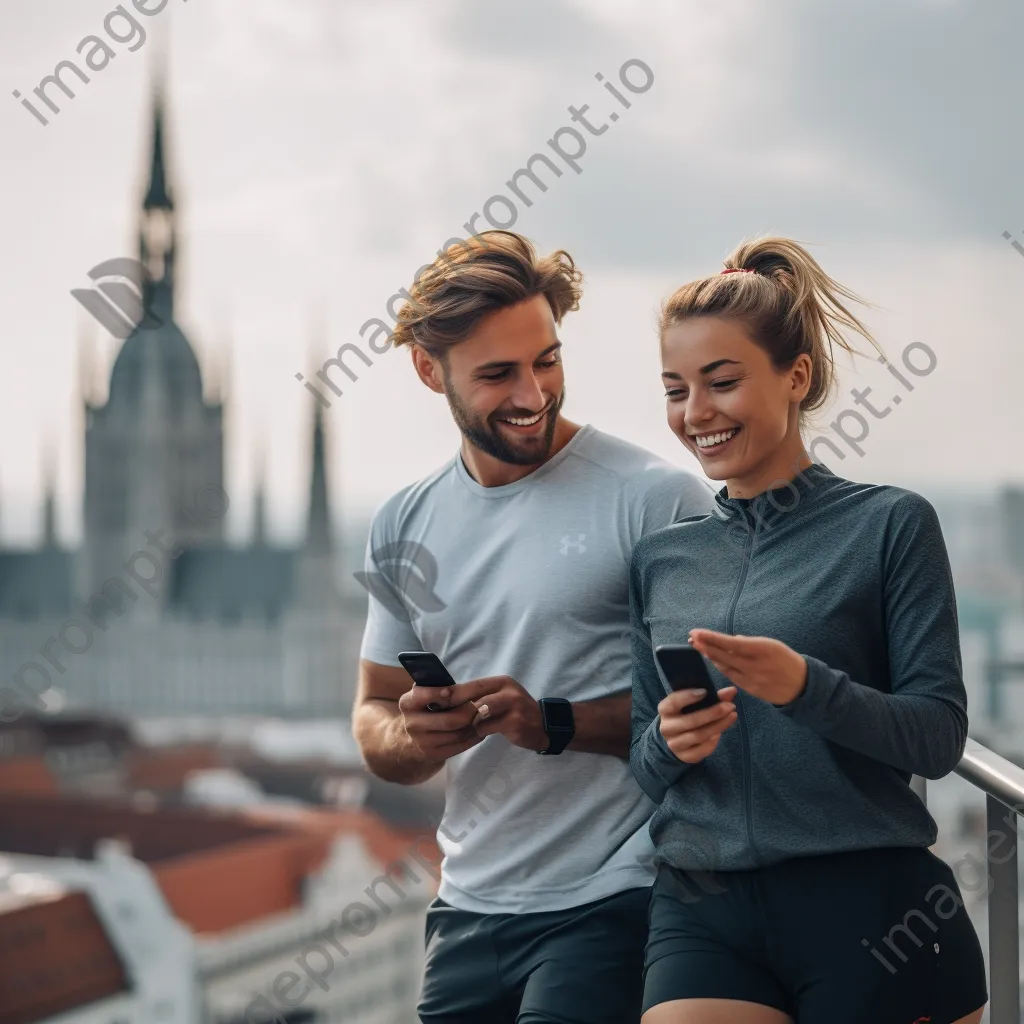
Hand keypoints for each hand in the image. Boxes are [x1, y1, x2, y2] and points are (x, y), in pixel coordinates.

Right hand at [397, 682, 484, 760]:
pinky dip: (473, 737)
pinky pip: (459, 746)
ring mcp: (422, 742)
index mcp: (408, 703)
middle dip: (470, 712)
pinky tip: (480, 729)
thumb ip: (438, 686)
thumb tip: (464, 686)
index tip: (451, 690)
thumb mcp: (424, 693)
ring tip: (485, 715)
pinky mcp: (433, 754)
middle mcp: (412, 724)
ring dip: (475, 725)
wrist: (411, 736)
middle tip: (485, 704)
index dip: (437, 693)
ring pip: (458, 734)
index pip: (422, 696)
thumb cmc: (425, 707)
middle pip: (449, 720)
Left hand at [446, 676, 547, 751]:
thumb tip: (449, 700)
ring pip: (480, 711)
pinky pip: (488, 727)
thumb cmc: (514, 712)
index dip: (453, 692)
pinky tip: (477, 734)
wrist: (542, 726)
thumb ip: (480, 698)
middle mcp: (508, 689)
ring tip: (459, 727)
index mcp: (501, 682)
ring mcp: (513, 704)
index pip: (473, 684)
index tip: (435, 700)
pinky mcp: (515, 721)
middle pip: (475, 696)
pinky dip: (479, 731)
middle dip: (455, 706)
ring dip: (468, 721)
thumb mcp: (500, 699)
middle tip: (440, 715)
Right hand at [658, 686, 737, 763]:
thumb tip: (732, 691)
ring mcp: (674, 744)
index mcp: (665, 710)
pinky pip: (701, 750)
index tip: (705, 691)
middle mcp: (666, 727)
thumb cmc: (687, 714)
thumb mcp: (694, 703)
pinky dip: (713, 742)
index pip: (673, 702)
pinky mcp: (684, 756)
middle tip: (730, 706)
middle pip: (691, 721)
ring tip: (732, 716)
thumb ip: (712, 696)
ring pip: (698, 736)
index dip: (688, 697)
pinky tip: (720, 733)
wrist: (675, 738)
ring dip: (718, 726)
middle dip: (713, 713)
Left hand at [689, 629, 807, 705]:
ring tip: (699, 647)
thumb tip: (730, 641)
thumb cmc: (785, 659)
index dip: (711, 638)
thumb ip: (749, 643)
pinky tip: (713, 660)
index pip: (730, 643)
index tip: (696, 632)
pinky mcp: (751, 690)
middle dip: (705, 646)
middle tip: (692, 639)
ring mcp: (752, 679)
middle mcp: (755, 665)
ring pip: (725, 667)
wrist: (802, 685)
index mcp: (762, 649)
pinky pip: (731, 677)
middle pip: (724, 655)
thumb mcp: (771, 645)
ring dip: (711, 656)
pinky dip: (721, 667)